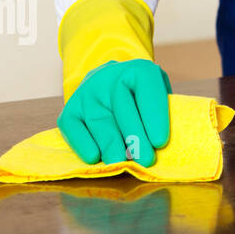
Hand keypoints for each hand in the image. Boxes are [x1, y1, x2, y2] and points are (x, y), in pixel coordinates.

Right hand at [57, 58, 171, 166]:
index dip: (154, 117)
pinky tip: (94, 157)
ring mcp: (87, 94)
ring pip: (100, 121)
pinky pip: (74, 128)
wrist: (109, 82)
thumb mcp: (157, 93)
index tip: (160, 142)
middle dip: (135, 137)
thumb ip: (163, 109)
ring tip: (122, 162)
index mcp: (139, 71)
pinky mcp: (69, 111)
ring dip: (111, 144)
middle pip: (123, 109)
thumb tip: (165, 142)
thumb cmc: (141, 96)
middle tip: (145, 160)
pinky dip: (83, 143)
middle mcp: (110, 78)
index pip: (148, 91)